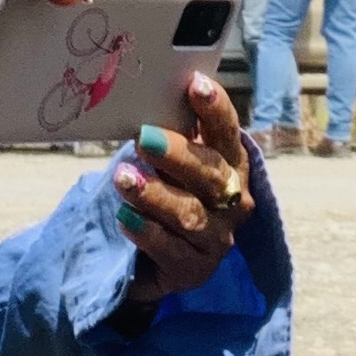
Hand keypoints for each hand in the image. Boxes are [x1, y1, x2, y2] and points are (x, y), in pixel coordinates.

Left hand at [111, 72, 253, 309]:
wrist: (154, 261)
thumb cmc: (167, 195)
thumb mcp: (172, 165)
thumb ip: (170, 134)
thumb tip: (148, 91)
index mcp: (231, 165)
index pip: (228, 133)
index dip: (215, 109)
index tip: (195, 85)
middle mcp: (234, 201)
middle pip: (211, 174)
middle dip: (177, 154)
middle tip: (142, 137)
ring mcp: (218, 239)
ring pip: (189, 213)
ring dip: (154, 194)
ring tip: (121, 177)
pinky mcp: (195, 270)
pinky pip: (170, 249)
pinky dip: (145, 231)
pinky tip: (123, 218)